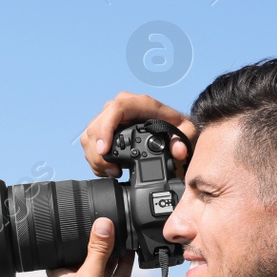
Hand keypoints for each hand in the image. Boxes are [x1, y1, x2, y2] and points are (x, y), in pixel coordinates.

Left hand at [47, 217, 134, 276]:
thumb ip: (97, 250)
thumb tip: (102, 225)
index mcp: (61, 276)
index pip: (63, 249)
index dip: (72, 234)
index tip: (83, 217)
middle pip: (87, 254)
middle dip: (98, 241)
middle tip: (110, 222)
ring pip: (105, 264)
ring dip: (114, 251)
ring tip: (123, 231)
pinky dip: (125, 265)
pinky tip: (132, 250)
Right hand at [79, 92, 197, 177]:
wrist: (171, 127)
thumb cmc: (177, 127)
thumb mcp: (187, 132)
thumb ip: (183, 140)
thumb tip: (177, 150)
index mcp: (140, 103)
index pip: (116, 109)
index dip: (105, 129)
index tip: (104, 150)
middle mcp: (122, 106)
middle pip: (97, 125)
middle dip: (98, 152)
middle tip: (112, 171)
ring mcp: (111, 116)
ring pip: (89, 134)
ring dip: (95, 157)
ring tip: (111, 172)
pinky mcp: (104, 127)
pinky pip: (90, 141)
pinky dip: (94, 157)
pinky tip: (106, 169)